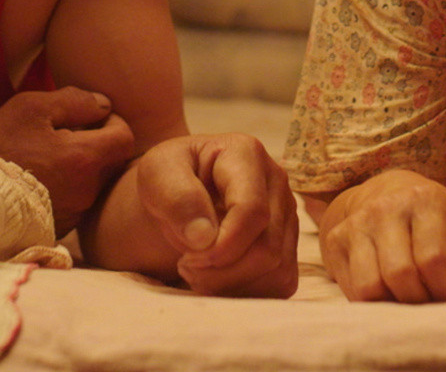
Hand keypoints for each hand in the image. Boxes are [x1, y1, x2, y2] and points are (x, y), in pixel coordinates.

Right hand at [0, 87, 137, 233]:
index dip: (111, 123)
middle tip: (62, 135)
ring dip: (80, 167)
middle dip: (96, 144)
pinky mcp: (58, 229)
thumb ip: (74, 101)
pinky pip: (75, 202)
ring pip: (93, 183)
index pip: (125, 138)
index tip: (86, 119)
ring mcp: (73, 215)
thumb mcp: (30, 109)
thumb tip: (104, 105)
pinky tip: (39, 179)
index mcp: (85, 160)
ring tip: (45, 158)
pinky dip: (66, 187)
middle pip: (112, 162)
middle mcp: (86, 192)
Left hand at [134, 133, 298, 297]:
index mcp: (246, 154)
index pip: (252, 212)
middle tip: (186, 266)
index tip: (187, 257)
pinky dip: (245, 292)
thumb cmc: (167, 179)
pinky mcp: (288, 244)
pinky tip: (217, 280)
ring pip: (277, 270)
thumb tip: (205, 238)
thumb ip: (177, 197)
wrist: (176, 195)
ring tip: (197, 272)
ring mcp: (287, 214)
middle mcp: (277, 181)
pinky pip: (280, 283)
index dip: (222, 246)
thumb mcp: (157, 174)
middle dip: (222, 272)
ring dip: (231, 285)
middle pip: (268, 248)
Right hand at [317, 168, 445, 301]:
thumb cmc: (431, 214)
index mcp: (424, 201)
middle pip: (400, 275)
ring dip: (394, 304)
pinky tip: (387, 294)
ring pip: (372, 286)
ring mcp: (357, 225)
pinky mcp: (335, 241)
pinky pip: (352, 289)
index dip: (445, 290)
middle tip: (431, 303)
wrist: (378, 191)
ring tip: (410, 299)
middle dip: (421, 300)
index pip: (432, 259)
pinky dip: (372, 303)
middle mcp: (386, 209)